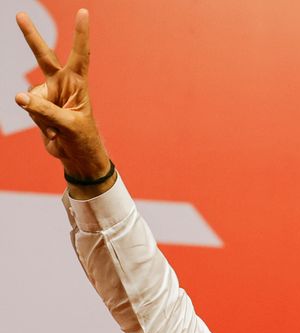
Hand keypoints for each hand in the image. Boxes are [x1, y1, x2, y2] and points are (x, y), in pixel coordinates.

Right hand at [15, 9, 112, 189]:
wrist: (76, 155)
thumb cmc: (82, 138)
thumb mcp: (69, 125)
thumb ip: (45, 111)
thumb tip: (19, 97)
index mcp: (78, 83)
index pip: (81, 54)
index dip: (81, 34)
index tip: (84, 12)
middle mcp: (62, 83)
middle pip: (43, 56)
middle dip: (31, 36)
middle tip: (20, 14)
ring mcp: (48, 94)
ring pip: (32, 96)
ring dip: (42, 116)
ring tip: (59, 128)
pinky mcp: (37, 105)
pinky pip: (28, 108)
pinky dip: (39, 122)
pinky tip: (53, 131)